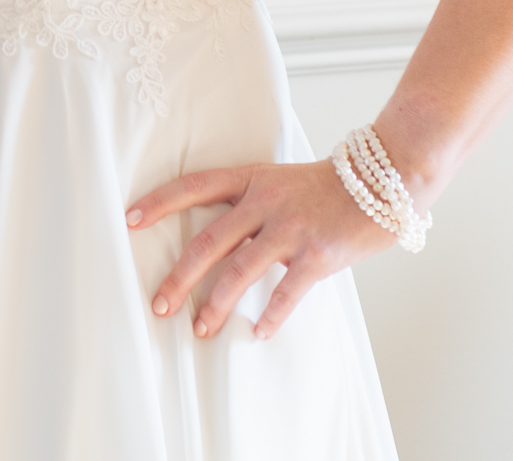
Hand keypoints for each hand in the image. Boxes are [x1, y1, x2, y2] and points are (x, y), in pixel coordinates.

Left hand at [127, 159, 391, 341]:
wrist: (383, 179)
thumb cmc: (325, 186)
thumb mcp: (278, 180)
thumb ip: (247, 205)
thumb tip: (212, 240)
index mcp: (250, 179)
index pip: (194, 186)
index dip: (160, 202)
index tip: (128, 221)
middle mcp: (265, 201)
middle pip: (208, 240)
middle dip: (179, 276)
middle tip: (157, 305)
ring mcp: (291, 227)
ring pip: (241, 270)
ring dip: (216, 304)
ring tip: (200, 330)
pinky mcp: (319, 253)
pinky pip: (288, 291)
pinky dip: (272, 315)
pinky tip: (258, 332)